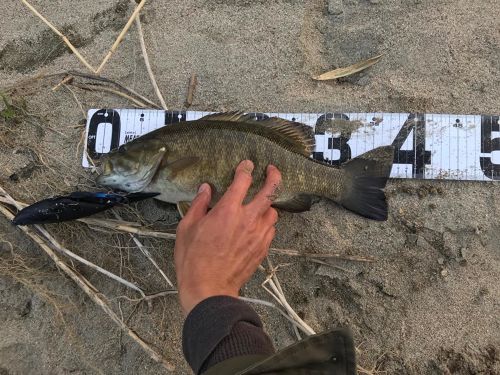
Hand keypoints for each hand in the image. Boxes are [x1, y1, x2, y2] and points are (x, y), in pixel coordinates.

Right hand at [174, 160, 280, 314]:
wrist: (209, 289)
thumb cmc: (193, 260)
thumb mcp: (186, 228)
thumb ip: (198, 205)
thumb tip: (205, 189)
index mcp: (227, 211)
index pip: (243, 180)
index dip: (246, 168)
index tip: (247, 164)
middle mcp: (247, 219)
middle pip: (270, 191)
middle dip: (274, 177)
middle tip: (272, 170)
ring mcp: (258, 235)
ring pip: (273, 212)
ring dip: (269, 205)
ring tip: (262, 204)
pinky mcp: (262, 249)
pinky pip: (271, 230)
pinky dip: (267, 224)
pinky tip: (258, 225)